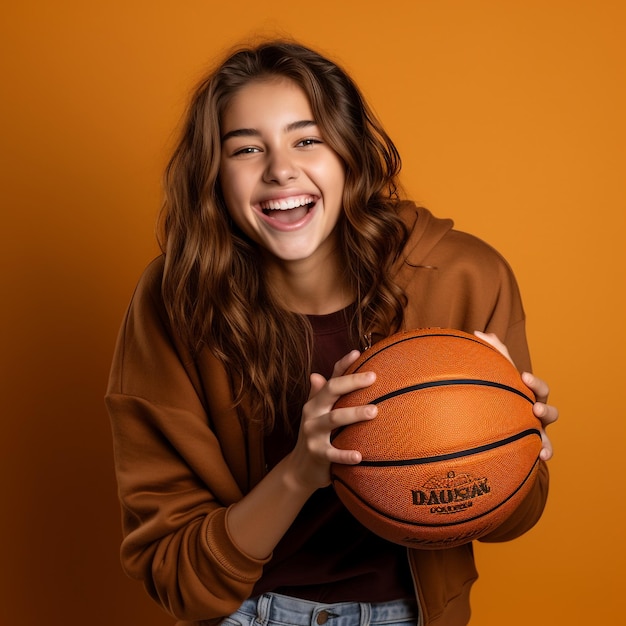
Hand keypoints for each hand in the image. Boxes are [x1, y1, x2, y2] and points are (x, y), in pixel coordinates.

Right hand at [286, 350, 377, 491]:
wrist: (298, 470)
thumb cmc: (315, 437)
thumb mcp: (315, 415)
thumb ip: (318, 395)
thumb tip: (316, 374)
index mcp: (316, 402)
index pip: (331, 379)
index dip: (343, 365)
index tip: (358, 352)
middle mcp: (312, 413)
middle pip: (331, 391)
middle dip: (351, 382)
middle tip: (373, 377)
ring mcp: (313, 433)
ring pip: (333, 419)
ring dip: (354, 414)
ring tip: (374, 411)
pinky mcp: (316, 454)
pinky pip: (332, 453)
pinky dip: (345, 454)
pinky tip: (359, 456)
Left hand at [475, 331, 557, 461]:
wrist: (488, 421)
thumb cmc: (495, 393)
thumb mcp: (495, 375)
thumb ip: (491, 355)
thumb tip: (479, 333)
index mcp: (529, 396)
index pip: (538, 388)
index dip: (534, 383)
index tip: (523, 377)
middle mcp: (534, 414)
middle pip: (550, 412)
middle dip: (546, 411)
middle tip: (535, 410)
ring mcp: (533, 432)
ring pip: (548, 436)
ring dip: (548, 440)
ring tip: (543, 448)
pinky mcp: (528, 448)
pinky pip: (539, 453)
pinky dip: (544, 454)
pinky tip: (540, 459)